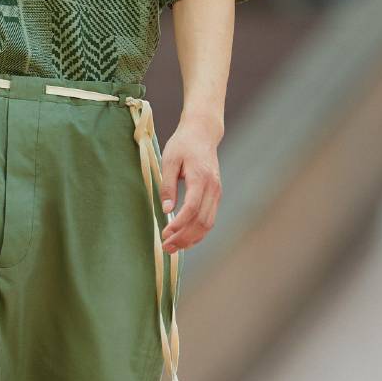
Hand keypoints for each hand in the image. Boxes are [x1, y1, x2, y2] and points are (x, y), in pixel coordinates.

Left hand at [159, 114, 221, 251]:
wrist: (202, 132)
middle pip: (201, 221)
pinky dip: (198, 232)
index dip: (179, 224)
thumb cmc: (183, 144)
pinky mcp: (216, 195)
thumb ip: (167, 185)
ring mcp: (217, 192)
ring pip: (208, 224)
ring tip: (173, 247)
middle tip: (166, 247)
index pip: (192, 208)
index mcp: (200, 177)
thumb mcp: (169, 160)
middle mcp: (213, 187)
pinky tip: (184, 239)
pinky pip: (210, 219)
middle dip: (184, 237)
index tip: (165, 233)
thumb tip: (166, 210)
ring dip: (191, 239)